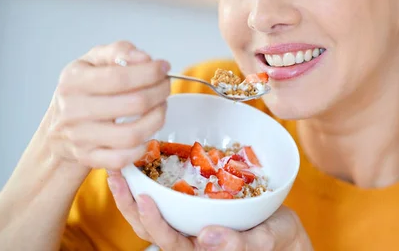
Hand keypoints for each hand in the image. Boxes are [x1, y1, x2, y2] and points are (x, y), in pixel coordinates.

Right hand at [43, 41, 170, 171]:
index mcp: (74, 81)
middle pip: (134, 104)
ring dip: (157, 119)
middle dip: (160, 92)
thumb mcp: (93, 61)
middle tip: (165, 87)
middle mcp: (74, 110)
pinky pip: (122, 158)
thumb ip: (119, 51)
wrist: (56, 129)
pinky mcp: (88, 158)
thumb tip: (144, 59)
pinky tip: (147, 133)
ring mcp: (80, 137)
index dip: (150, 72)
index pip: (120, 77)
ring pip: (132, 134)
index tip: (163, 68)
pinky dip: (143, 147)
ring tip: (160, 107)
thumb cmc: (82, 90)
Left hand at [107, 170, 312, 249]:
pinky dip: (154, 176)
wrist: (284, 229)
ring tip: (117, 163)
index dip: (152, 221)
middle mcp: (189, 236)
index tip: (141, 198)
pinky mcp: (196, 203)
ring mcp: (190, 220)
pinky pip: (170, 193)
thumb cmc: (277, 240)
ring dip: (133, 188)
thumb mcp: (265, 241)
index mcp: (199, 250)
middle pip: (150, 225)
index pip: (168, 240)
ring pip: (155, 208)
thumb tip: (207, 238)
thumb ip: (238, 244)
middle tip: (114, 173)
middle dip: (128, 201)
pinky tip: (145, 157)